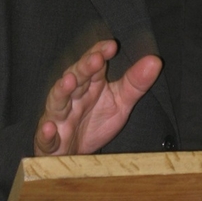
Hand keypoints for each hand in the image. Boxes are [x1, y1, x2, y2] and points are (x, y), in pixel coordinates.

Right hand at [34, 40, 161, 155]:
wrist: (76, 155)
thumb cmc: (95, 122)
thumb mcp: (120, 102)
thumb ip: (135, 83)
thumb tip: (155, 61)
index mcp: (89, 85)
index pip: (93, 63)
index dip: (100, 52)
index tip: (112, 45)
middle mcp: (72, 97)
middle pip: (76, 78)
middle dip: (84, 68)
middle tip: (96, 59)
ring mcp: (58, 118)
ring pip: (57, 102)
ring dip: (61, 91)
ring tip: (69, 81)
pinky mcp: (50, 142)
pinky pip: (46, 137)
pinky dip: (46, 133)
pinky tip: (49, 128)